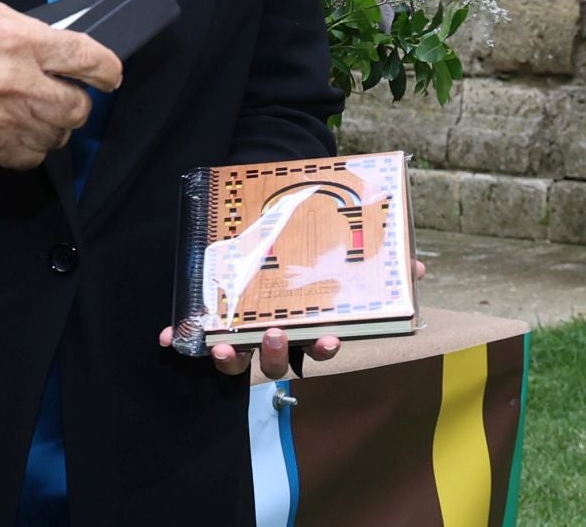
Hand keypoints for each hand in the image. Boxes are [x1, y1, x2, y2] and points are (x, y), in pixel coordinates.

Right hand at [0, 2, 121, 169]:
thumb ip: (26, 31)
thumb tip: (53, 47)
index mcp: (23, 42)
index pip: (89, 59)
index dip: (108, 68)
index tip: (108, 74)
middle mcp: (22, 84)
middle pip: (80, 106)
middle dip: (77, 100)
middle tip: (63, 93)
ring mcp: (8, 120)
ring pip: (58, 135)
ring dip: (54, 125)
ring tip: (37, 114)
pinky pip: (31, 156)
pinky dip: (30, 147)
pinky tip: (17, 132)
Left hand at [155, 261, 425, 375]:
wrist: (260, 226)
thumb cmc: (302, 246)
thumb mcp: (336, 246)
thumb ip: (377, 261)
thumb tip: (417, 267)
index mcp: (302, 321)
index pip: (316, 346)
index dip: (321, 348)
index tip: (329, 340)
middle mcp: (272, 333)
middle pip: (276, 358)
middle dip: (277, 353)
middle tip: (276, 334)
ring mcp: (239, 331)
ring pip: (237, 358)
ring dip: (231, 355)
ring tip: (226, 343)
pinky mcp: (209, 321)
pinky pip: (193, 337)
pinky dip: (180, 339)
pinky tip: (168, 336)